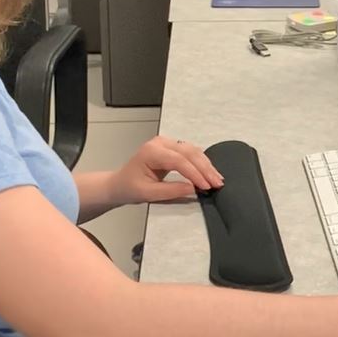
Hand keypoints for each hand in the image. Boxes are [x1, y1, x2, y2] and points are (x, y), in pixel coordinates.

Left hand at [109, 136, 224, 204]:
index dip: (195, 173)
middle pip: (189, 152)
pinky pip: (190, 152)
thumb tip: (193, 188)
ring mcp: (167, 143)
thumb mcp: (148, 193)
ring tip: (217, 179)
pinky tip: (210, 172)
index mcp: (151, 151)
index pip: (178, 160)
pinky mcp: (172, 148)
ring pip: (193, 150)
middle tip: (217, 183)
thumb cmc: (129, 187)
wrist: (120, 183)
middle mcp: (160, 143)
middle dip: (205, 168)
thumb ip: (171, 190)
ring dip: (206, 165)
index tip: (206, 186)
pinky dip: (202, 163)